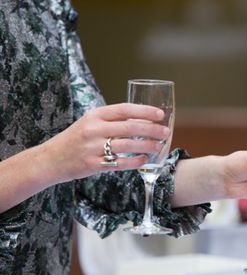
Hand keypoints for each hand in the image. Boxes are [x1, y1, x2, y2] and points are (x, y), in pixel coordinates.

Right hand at [40, 103, 169, 182]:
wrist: (51, 159)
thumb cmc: (77, 138)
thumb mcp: (91, 123)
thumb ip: (113, 121)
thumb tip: (145, 120)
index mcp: (95, 116)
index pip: (124, 109)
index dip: (144, 111)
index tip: (160, 114)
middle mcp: (94, 130)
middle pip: (129, 128)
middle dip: (151, 130)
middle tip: (165, 132)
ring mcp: (93, 148)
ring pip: (128, 146)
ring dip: (147, 146)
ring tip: (159, 146)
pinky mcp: (93, 165)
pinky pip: (120, 163)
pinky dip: (136, 161)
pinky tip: (145, 159)